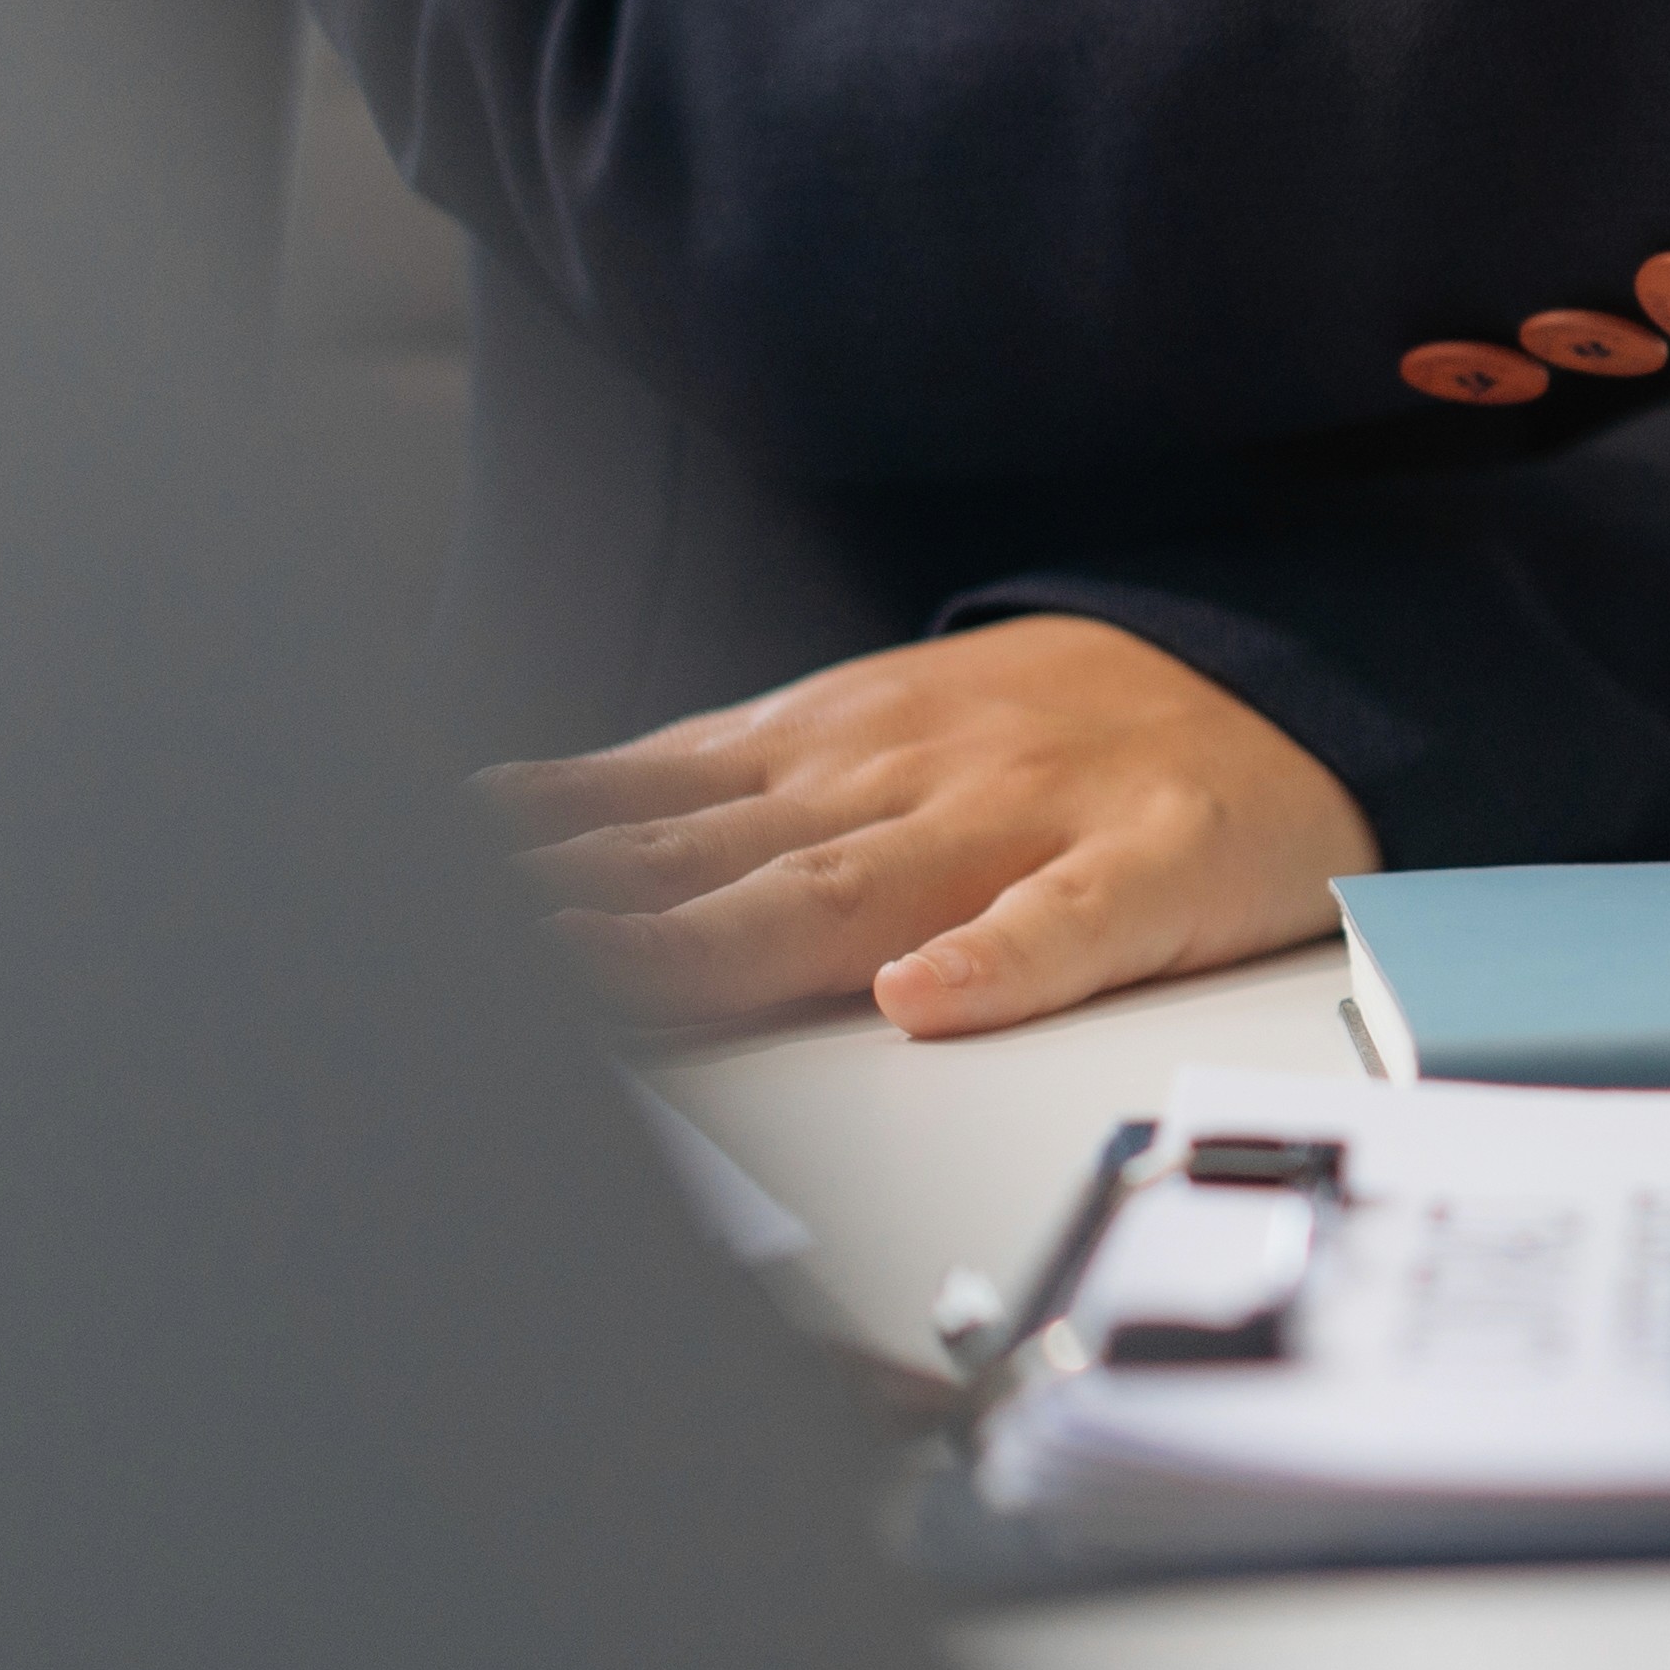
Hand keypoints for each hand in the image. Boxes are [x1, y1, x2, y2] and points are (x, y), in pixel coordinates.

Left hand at [485, 614, 1373, 1040]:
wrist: (1272, 671)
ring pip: (857, 891)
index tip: (396, 900)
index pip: (639, 821)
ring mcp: (1020, 821)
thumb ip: (705, 796)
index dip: (521, 873)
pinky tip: (929, 998)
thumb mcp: (859, 732)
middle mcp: (897, 784)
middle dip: (578, 918)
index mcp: (822, 760)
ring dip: (726, 933)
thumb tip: (520, 831)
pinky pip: (1075, 920)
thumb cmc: (1049, 734)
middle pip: (714, 867)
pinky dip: (1001, 961)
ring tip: (617, 976)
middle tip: (460, 962)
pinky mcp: (1153, 864)